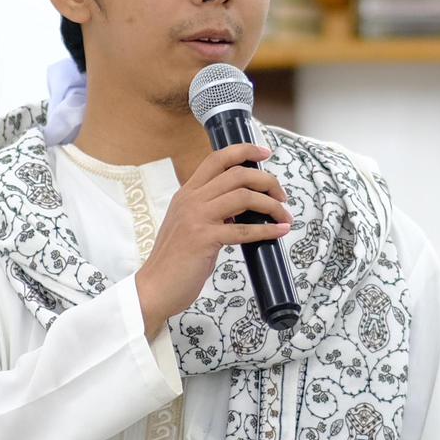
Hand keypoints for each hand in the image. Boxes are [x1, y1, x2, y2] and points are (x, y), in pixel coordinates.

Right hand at [135, 142, 290, 338]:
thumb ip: (210, 211)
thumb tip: (241, 208)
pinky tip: (279, 231)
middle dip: (267, 181)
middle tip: (282, 196)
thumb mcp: (188, 225)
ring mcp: (196, 218)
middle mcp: (191, 200)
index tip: (265, 154)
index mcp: (187, 193)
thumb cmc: (175, 260)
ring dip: (271, 205)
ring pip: (243, 196)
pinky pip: (243, 230)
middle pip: (237, 174)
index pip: (217, 159)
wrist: (155, 287)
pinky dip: (267, 230)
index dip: (244, 151)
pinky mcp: (204, 240)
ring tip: (284, 216)